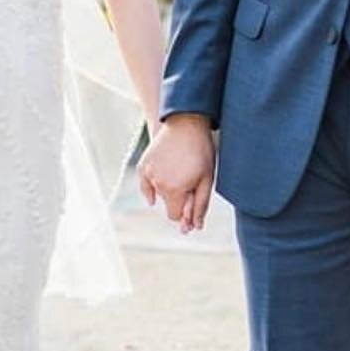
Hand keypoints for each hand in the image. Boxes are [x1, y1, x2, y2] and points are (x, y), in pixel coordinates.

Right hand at [139, 114, 215, 233]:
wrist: (186, 124)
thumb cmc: (201, 152)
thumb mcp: (206, 180)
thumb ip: (200, 205)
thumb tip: (195, 227)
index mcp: (174, 190)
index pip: (175, 216)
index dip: (186, 212)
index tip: (194, 201)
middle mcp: (158, 185)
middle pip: (167, 205)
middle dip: (178, 201)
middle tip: (191, 184)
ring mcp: (148, 174)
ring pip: (158, 194)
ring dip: (168, 189)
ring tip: (181, 171)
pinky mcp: (143, 166)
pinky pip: (145, 185)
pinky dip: (151, 186)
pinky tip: (160, 183)